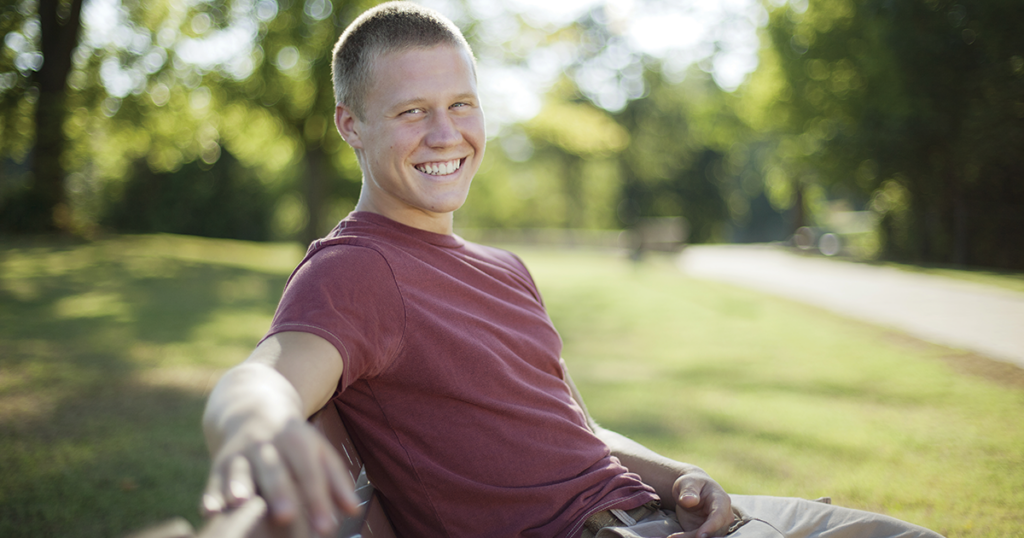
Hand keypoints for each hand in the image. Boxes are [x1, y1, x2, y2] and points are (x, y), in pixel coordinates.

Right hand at [201, 418, 360, 535]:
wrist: (250, 410)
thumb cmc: (293, 442)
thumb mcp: (318, 452)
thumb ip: (336, 481)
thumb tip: (354, 511)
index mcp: (296, 440)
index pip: (309, 471)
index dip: (317, 498)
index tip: (326, 527)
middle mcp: (266, 444)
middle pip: (274, 469)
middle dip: (279, 491)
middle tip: (287, 516)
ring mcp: (240, 454)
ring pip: (239, 470)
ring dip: (238, 485)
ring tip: (239, 500)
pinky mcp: (218, 465)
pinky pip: (213, 480)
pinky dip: (210, 495)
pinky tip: (210, 511)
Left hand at [667, 469, 733, 537]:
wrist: (692, 492)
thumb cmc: (692, 484)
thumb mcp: (688, 483)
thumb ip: (689, 490)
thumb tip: (689, 500)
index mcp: (721, 500)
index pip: (719, 516)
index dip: (711, 527)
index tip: (699, 535)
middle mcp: (723, 516)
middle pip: (714, 532)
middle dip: (696, 537)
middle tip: (675, 537)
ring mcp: (717, 527)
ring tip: (671, 536)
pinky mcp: (707, 534)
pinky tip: (673, 537)